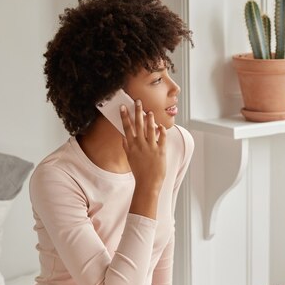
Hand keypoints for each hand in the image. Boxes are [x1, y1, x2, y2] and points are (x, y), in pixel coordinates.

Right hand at [121, 100, 166, 217]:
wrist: (148, 183)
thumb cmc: (139, 171)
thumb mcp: (130, 158)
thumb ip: (126, 147)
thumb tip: (123, 137)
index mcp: (131, 146)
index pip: (127, 128)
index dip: (125, 117)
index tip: (123, 107)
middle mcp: (140, 145)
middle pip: (138, 125)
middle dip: (137, 112)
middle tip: (138, 102)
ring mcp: (150, 148)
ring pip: (149, 129)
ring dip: (150, 119)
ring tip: (150, 111)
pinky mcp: (160, 151)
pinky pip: (161, 138)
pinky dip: (161, 131)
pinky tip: (161, 126)